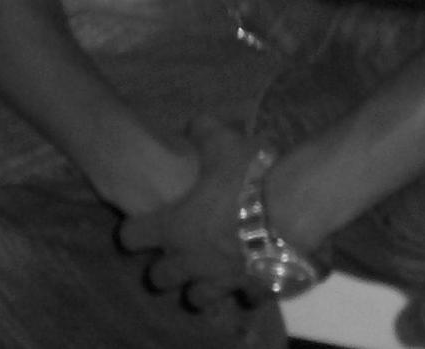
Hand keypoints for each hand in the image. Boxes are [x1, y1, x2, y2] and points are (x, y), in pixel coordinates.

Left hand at [117, 114, 266, 310]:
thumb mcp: (222, 140)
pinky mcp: (253, 289)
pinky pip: (244, 297)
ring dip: (199, 285)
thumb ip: (202, 132)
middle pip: (160, 278)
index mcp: (173, 226)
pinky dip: (245, 286)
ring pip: (198, 297)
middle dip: (164, 266)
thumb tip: (195, 125)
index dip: (133, 229)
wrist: (291, 208)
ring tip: (208, 270)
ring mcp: (222, 280)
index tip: (140, 222)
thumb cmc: (247, 174)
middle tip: (175, 249)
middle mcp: (191, 260)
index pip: (132, 236)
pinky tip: (252, 272)